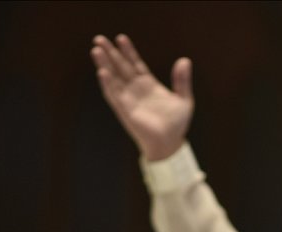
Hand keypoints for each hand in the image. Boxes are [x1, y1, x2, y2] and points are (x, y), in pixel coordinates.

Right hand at [90, 34, 193, 160]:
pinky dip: (108, 84)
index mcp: (149, 85)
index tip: (121, 38)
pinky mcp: (125, 110)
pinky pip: (114, 95)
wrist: (170, 144)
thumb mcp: (184, 100)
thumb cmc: (176, 125)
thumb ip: (182, 81)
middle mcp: (136, 90)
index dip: (128, 51)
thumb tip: (185, 60)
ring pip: (113, 78)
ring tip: (96, 50)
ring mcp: (129, 99)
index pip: (135, 63)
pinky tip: (102, 72)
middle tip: (99, 39)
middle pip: (120, 67)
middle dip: (110, 53)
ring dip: (104, 64)